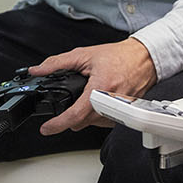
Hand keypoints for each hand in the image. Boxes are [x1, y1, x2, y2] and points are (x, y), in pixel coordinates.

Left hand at [27, 38, 157, 134]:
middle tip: (66, 107)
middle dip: (69, 117)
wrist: (143, 58)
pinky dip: (96, 116)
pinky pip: (104, 123)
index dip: (58, 124)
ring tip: (84, 100)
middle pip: (81, 122)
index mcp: (100, 88)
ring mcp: (119, 110)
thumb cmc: (119, 56)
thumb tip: (38, 69)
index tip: (46, 128)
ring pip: (92, 125)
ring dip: (83, 117)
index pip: (75, 114)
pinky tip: (97, 103)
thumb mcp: (84, 54)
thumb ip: (58, 63)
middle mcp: (110, 102)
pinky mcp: (124, 114)